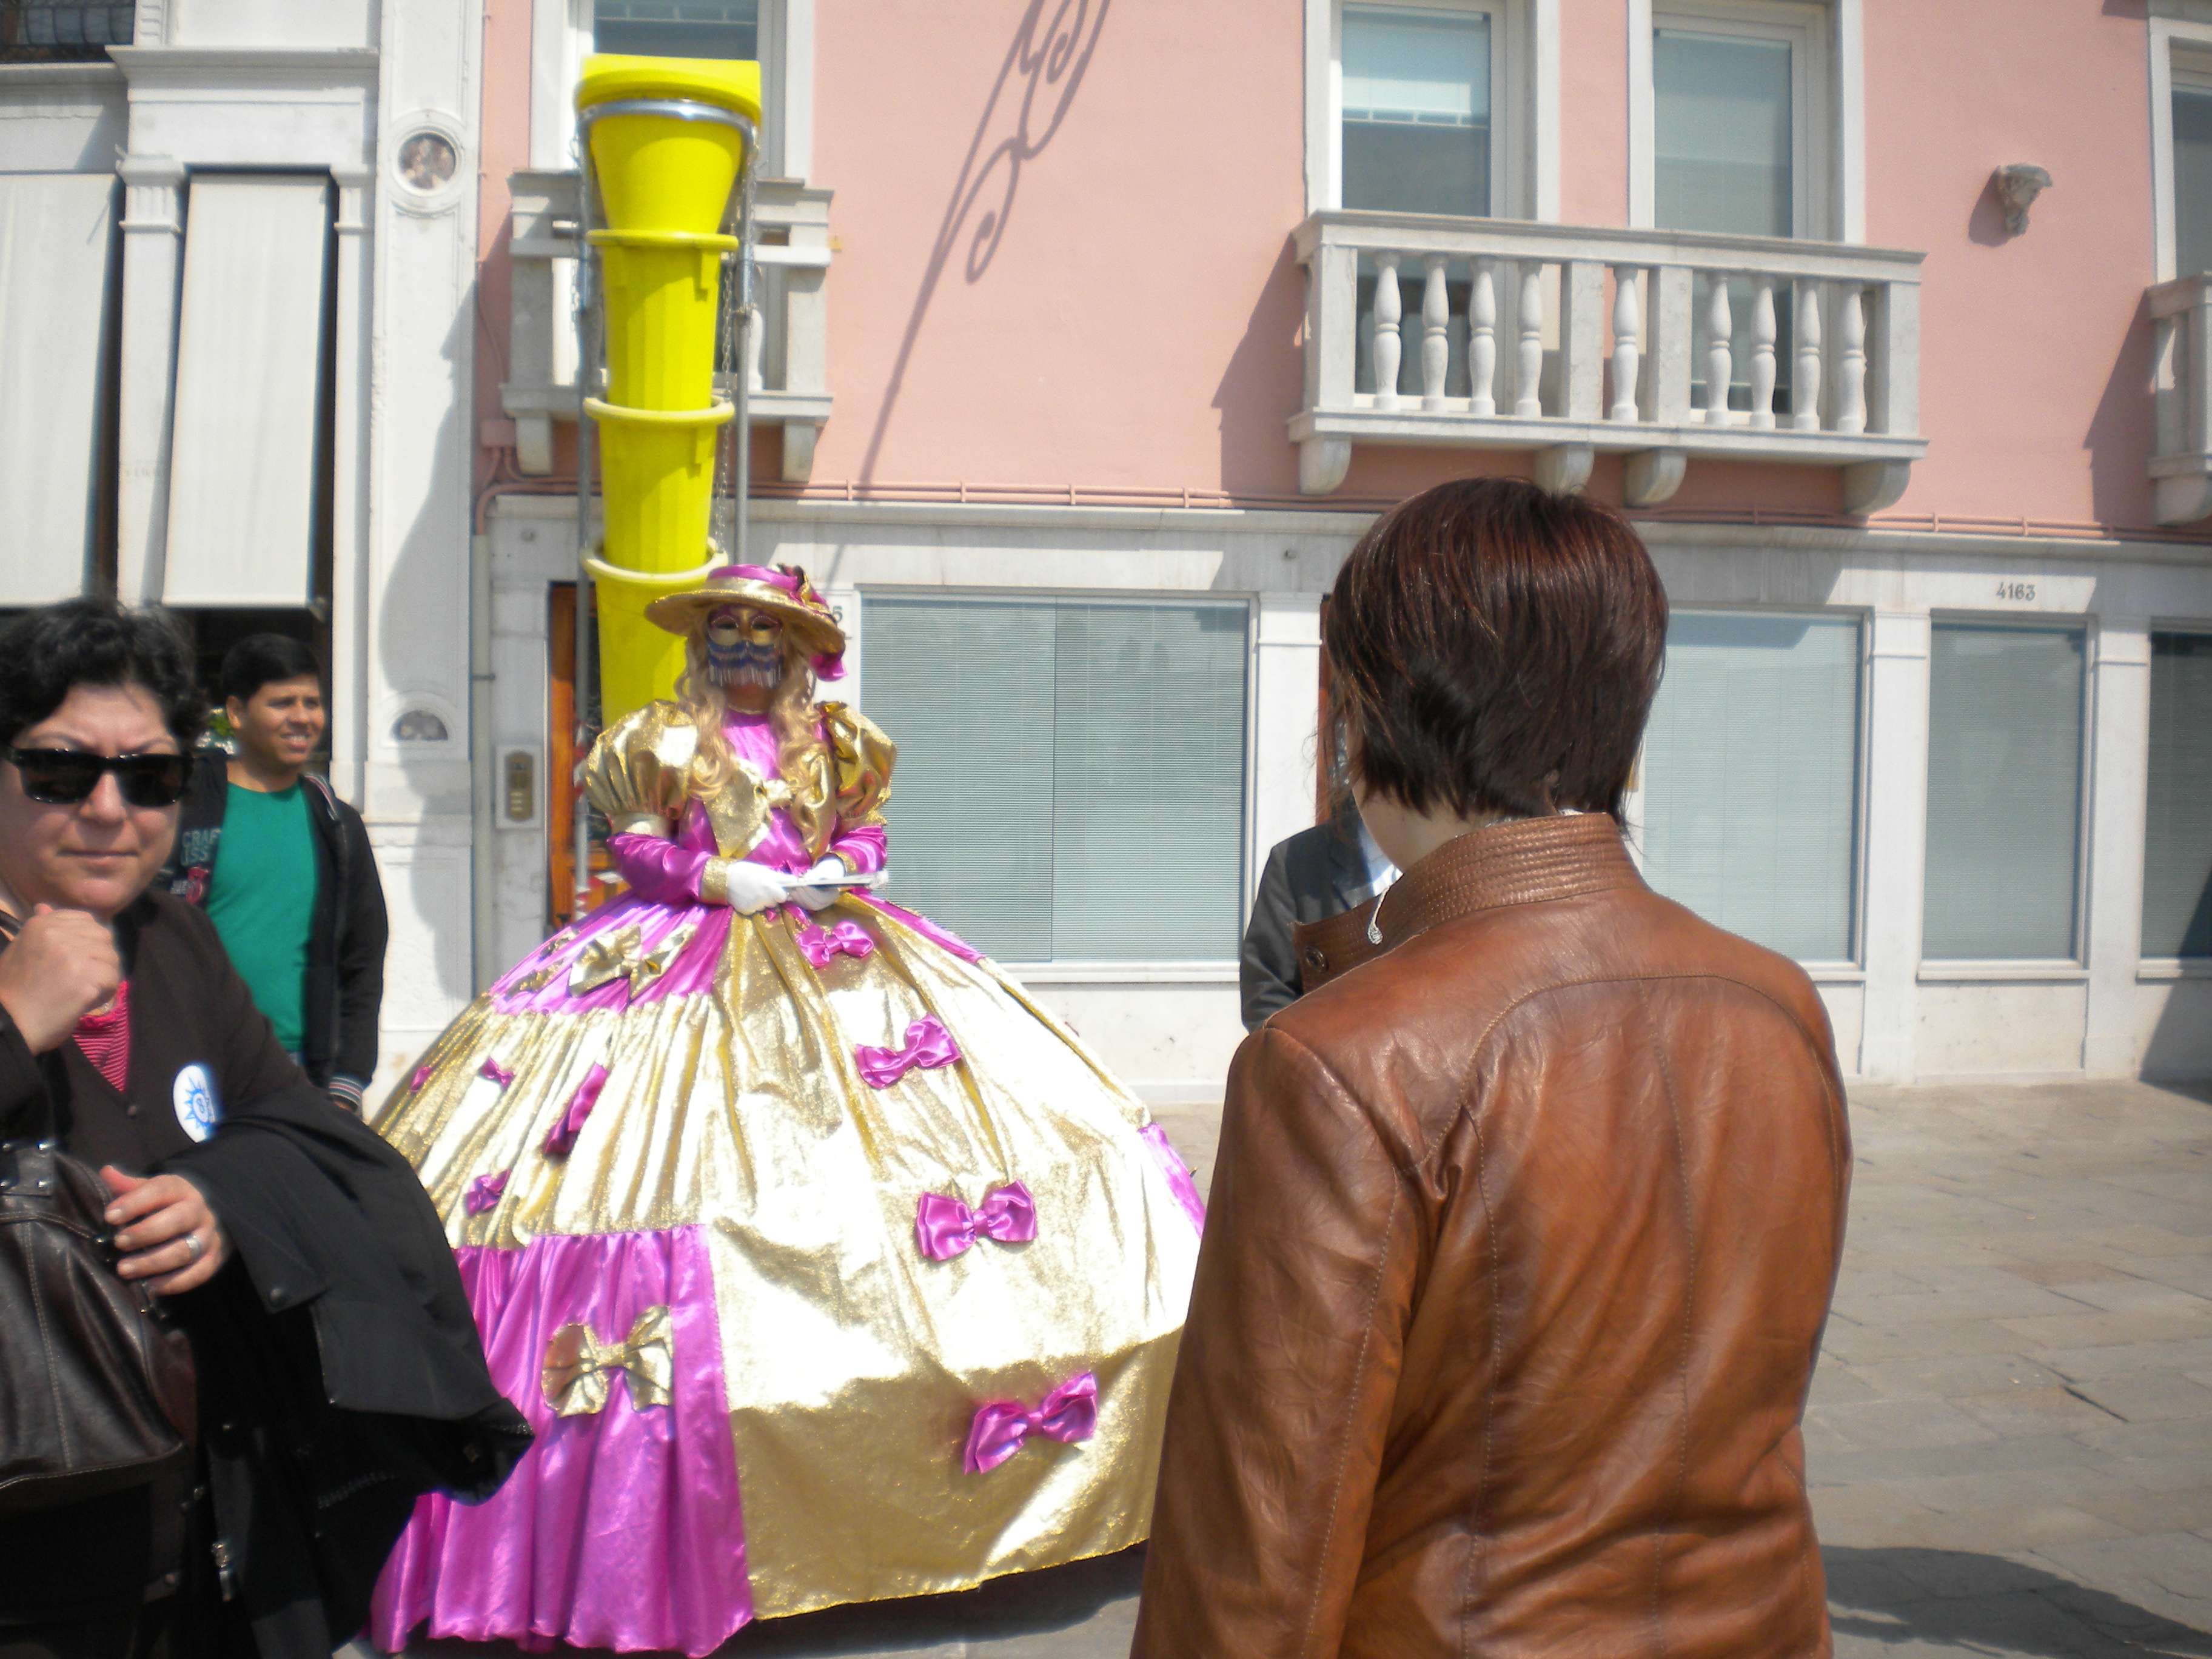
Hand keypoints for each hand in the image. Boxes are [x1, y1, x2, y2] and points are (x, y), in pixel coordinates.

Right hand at [0, 905, 120, 1052]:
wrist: (9, 1024)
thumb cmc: (14, 991)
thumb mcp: (20, 951)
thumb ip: (39, 929)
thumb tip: (45, 906)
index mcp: (41, 925)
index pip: (86, 920)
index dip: (89, 941)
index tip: (78, 959)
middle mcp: (58, 934)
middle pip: (104, 937)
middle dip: (99, 959)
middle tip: (82, 979)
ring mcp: (73, 954)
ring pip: (111, 958)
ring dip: (103, 977)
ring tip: (81, 991)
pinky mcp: (86, 977)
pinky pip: (113, 978)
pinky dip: (105, 992)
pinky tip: (86, 1001)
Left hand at [101, 1168, 227, 1295]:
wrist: (203, 1220)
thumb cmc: (165, 1207)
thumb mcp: (149, 1192)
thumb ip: (128, 1187)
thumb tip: (106, 1172)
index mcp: (181, 1190)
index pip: (161, 1191)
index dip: (135, 1202)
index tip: (109, 1216)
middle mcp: (199, 1211)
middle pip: (178, 1220)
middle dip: (146, 1233)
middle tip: (119, 1242)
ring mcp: (208, 1237)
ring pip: (185, 1250)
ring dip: (153, 1262)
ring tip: (124, 1270)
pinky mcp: (212, 1260)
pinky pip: (197, 1273)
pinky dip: (173, 1282)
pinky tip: (149, 1286)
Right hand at [705, 857, 792, 914]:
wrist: (724, 878)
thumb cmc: (746, 871)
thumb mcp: (764, 871)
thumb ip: (779, 878)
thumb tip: (795, 880)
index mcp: (769, 886)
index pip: (783, 896)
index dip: (781, 893)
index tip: (776, 889)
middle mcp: (764, 898)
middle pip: (774, 903)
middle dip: (771, 897)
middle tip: (761, 888)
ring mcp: (755, 906)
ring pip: (764, 907)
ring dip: (761, 901)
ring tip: (751, 891)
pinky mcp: (747, 911)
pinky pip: (754, 910)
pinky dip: (752, 905)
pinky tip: (745, 897)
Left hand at [788, 856, 849, 912]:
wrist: (824, 878)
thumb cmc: (824, 873)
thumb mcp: (823, 872)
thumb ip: (816, 875)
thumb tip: (806, 879)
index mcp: (832, 896)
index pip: (821, 898)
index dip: (811, 892)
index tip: (803, 884)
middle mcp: (825, 904)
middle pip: (813, 904)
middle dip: (803, 895)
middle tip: (796, 886)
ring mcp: (816, 906)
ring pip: (806, 905)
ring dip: (798, 897)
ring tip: (792, 888)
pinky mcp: (809, 905)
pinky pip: (802, 904)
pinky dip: (796, 898)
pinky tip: (791, 891)